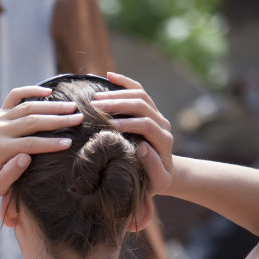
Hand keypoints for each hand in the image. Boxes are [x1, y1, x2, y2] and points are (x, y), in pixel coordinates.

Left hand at [0, 84, 82, 195]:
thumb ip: (9, 175)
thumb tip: (24, 158)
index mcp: (0, 149)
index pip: (29, 144)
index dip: (50, 143)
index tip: (69, 143)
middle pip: (32, 121)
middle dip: (57, 120)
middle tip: (79, 119)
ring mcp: (0, 118)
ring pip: (28, 107)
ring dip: (52, 106)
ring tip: (73, 107)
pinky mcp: (2, 111)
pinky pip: (15, 95)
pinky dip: (31, 89)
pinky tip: (49, 91)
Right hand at [90, 71, 174, 193]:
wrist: (162, 174)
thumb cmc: (154, 182)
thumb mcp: (157, 183)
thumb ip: (153, 167)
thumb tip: (143, 147)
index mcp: (164, 140)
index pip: (146, 125)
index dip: (128, 123)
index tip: (108, 127)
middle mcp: (162, 124)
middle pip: (142, 105)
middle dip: (118, 104)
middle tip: (95, 106)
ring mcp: (157, 115)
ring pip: (140, 95)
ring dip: (117, 93)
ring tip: (95, 98)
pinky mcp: (150, 110)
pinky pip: (139, 90)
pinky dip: (125, 82)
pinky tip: (109, 76)